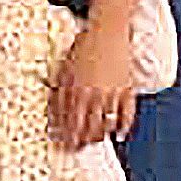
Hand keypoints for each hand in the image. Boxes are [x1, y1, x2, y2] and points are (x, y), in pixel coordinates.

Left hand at [51, 18, 141, 151]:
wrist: (108, 30)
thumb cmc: (83, 48)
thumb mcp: (64, 70)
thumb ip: (59, 93)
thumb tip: (53, 115)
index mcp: (76, 90)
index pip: (69, 123)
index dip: (65, 137)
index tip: (61, 146)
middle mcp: (94, 95)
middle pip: (87, 128)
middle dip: (80, 142)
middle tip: (76, 149)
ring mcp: (112, 94)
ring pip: (105, 125)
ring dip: (98, 137)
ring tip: (92, 142)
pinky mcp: (127, 89)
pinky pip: (126, 114)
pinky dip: (123, 127)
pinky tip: (117, 134)